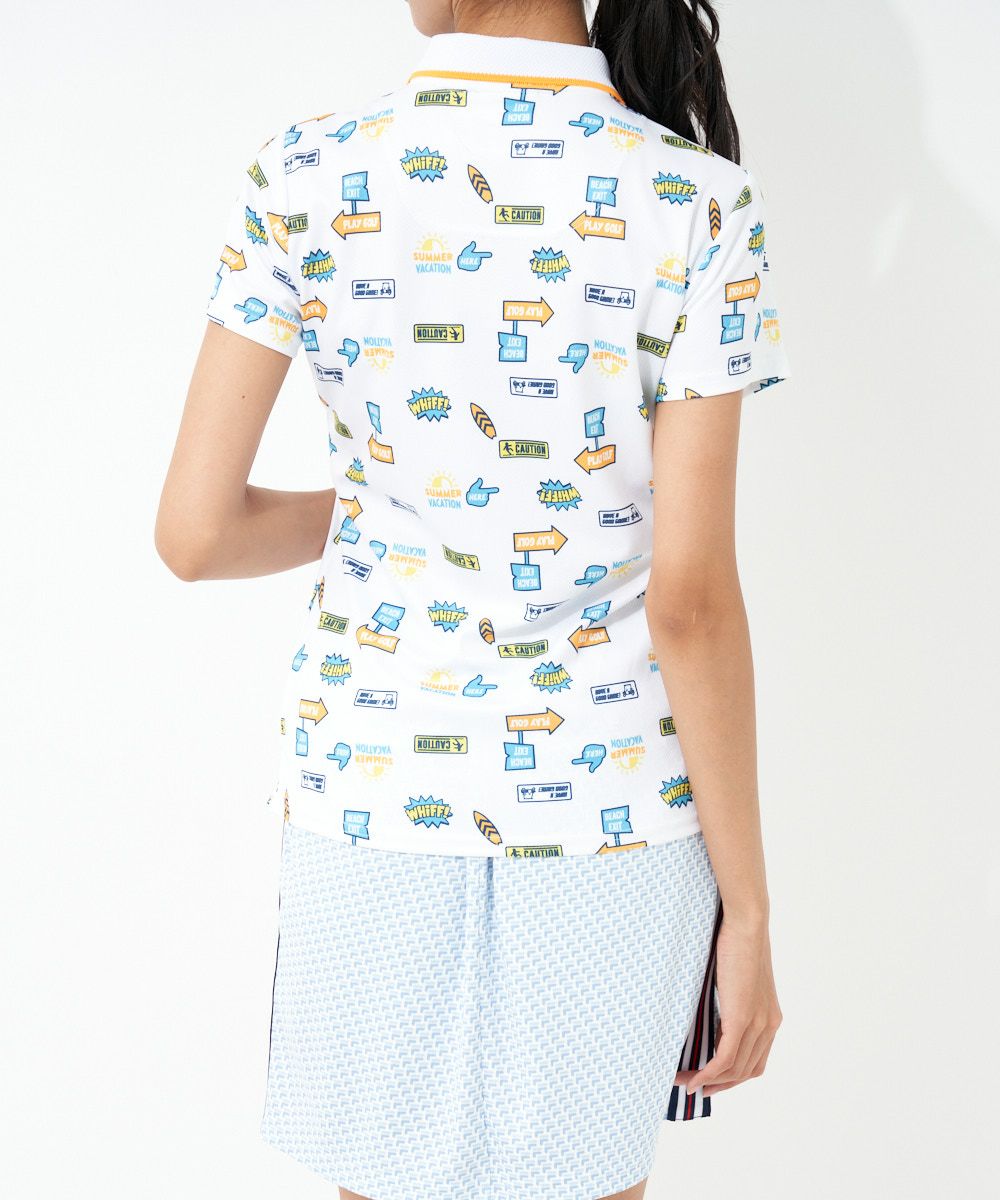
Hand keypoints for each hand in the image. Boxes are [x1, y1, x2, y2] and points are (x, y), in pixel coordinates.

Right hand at [674, 911, 781, 1096]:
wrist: (746, 925)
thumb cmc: (737, 943)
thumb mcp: (737, 979)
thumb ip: (731, 1000)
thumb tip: (711, 1011)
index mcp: (770, 1018)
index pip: (755, 1062)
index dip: (732, 1078)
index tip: (708, 1081)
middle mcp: (769, 1026)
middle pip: (746, 1072)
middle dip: (719, 1086)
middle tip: (692, 1087)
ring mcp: (758, 1024)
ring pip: (735, 1069)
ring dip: (708, 1082)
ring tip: (683, 1081)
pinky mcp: (743, 1019)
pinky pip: (726, 1058)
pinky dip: (709, 1073)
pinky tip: (694, 1078)